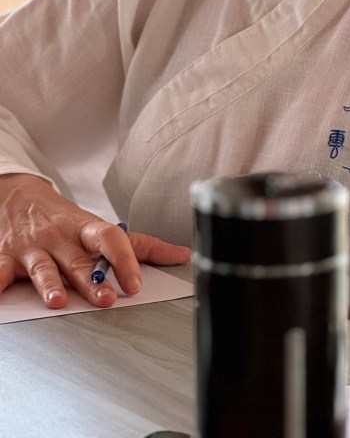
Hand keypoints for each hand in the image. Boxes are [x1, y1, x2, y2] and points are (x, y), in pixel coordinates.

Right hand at [0, 173, 189, 308]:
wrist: (18, 195)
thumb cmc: (65, 220)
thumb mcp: (100, 228)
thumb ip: (140, 245)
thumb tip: (182, 255)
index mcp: (87, 230)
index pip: (112, 238)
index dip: (126, 260)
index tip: (136, 284)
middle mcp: (61, 238)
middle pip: (79, 261)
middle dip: (92, 281)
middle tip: (106, 299)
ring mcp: (33, 248)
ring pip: (42, 268)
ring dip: (49, 285)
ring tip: (57, 302)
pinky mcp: (6, 258)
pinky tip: (0, 294)